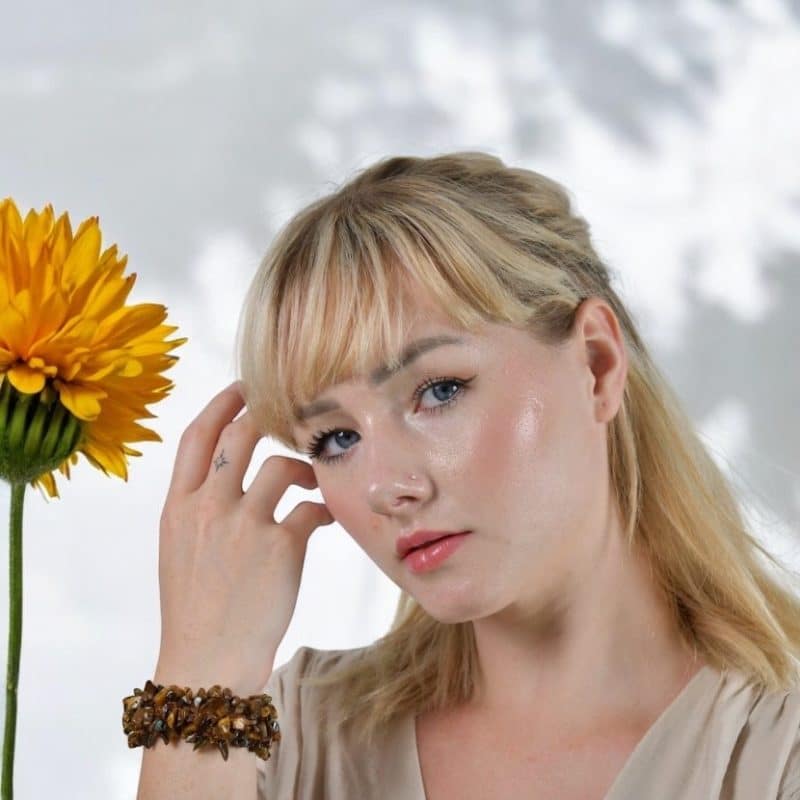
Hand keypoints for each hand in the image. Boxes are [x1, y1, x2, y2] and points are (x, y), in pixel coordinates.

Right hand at [154, 380, 332, 693]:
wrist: (207, 662)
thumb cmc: (195, 606)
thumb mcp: (178, 548)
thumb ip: (196, 505)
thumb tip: (225, 471)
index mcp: (177, 507)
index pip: (195, 436)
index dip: (221, 404)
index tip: (243, 387)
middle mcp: (207, 508)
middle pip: (240, 436)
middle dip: (267, 416)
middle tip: (290, 414)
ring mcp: (243, 527)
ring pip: (280, 465)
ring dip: (303, 467)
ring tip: (312, 480)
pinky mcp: (280, 548)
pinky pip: (310, 508)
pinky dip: (321, 508)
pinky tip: (322, 519)